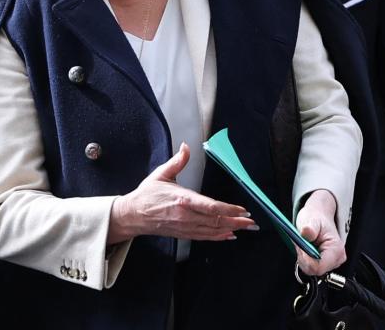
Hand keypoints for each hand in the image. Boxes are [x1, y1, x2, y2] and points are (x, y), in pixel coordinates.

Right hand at [107, 143, 255, 243]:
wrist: (133, 215)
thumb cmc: (146, 195)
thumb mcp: (161, 174)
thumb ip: (177, 161)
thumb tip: (186, 147)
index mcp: (182, 199)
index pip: (211, 206)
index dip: (229, 209)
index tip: (242, 209)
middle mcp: (185, 215)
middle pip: (216, 220)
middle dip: (237, 221)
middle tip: (252, 222)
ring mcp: (184, 226)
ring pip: (212, 231)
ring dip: (231, 230)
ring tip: (245, 228)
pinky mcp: (183, 233)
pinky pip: (204, 237)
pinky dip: (218, 237)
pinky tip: (229, 235)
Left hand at [295, 189, 345, 274]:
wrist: (319, 216)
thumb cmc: (316, 218)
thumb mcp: (311, 220)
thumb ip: (309, 228)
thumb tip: (306, 233)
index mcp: (336, 250)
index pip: (318, 267)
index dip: (305, 260)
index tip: (299, 247)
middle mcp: (337, 259)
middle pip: (314, 270)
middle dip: (303, 258)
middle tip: (300, 243)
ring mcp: (331, 262)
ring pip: (311, 269)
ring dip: (303, 257)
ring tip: (303, 244)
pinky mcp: (325, 263)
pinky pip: (311, 266)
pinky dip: (305, 258)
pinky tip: (305, 248)